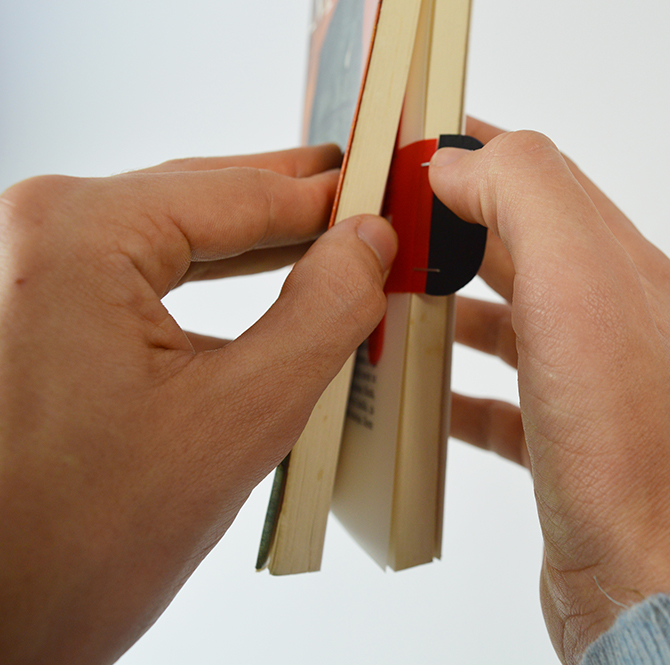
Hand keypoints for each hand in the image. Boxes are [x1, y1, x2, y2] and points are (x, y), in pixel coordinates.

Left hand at [0, 146, 395, 663]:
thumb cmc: (71, 543)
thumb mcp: (236, 420)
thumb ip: (322, 314)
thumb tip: (368, 245)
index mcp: (79, 234)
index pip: (242, 192)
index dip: (333, 199)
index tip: (391, 197)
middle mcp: (38, 233)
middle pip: (204, 201)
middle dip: (295, 213)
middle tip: (371, 204)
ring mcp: (26, 272)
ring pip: (174, 235)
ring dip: (257, 246)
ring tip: (330, 243)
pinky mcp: (30, 312)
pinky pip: (140, 273)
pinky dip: (209, 279)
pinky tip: (262, 288)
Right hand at [432, 119, 669, 663]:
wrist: (657, 582)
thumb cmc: (628, 451)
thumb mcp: (579, 288)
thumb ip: (526, 198)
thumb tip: (461, 161)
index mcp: (618, 269)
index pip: (541, 175)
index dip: (472, 152)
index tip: (405, 150)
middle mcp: (609, 321)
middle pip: (519, 245)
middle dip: (449, 223)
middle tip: (381, 223)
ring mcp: (586, 387)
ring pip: (509, 321)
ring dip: (451, 302)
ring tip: (389, 298)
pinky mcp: (562, 447)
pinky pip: (502, 400)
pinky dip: (459, 387)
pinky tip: (426, 396)